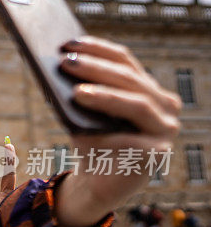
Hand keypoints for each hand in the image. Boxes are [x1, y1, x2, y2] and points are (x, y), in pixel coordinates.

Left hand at [56, 36, 180, 226]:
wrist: (97, 183)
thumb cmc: (90, 141)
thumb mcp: (82, 113)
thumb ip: (81, 91)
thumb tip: (61, 66)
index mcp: (146, 87)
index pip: (125, 60)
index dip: (98, 49)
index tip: (70, 43)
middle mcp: (163, 105)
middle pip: (131, 80)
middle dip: (97, 69)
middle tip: (67, 63)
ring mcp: (165, 129)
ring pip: (138, 104)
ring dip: (106, 96)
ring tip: (77, 93)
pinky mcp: (158, 154)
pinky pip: (134, 140)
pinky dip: (109, 135)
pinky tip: (87, 133)